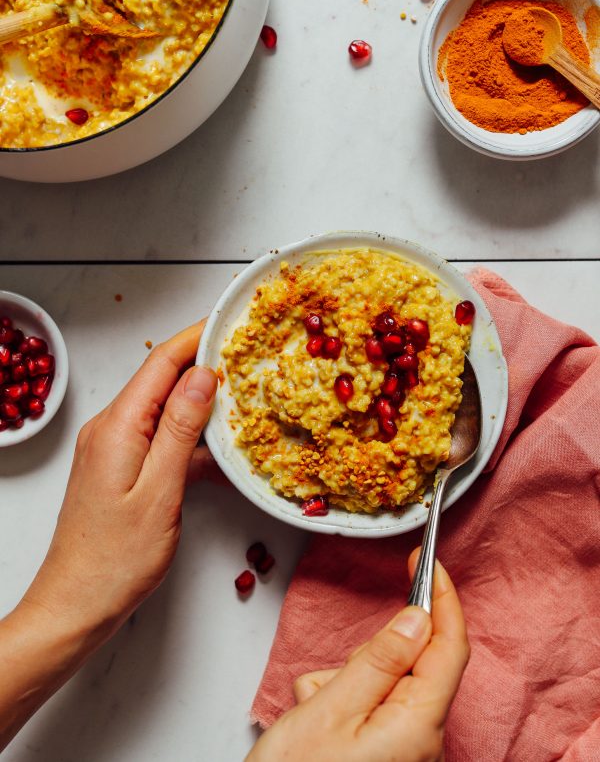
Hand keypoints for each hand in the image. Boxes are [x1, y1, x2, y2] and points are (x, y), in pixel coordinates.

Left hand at [0, 322, 217, 750]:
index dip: (198, 339)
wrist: (76, 606)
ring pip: (162, 409)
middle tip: (248, 359)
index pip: (162, 364)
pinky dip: (188, 437)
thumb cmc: (115, 560)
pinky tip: (217, 447)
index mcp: (117, 427)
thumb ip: (180, 429)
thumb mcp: (159, 491)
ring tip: (242, 397)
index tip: (232, 325)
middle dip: (204, 365)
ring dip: (200, 402)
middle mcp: (109, 429)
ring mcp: (112, 448)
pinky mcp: (120, 469)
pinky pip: (158, 437)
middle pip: (161, 380)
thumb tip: (202, 377)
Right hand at [248, 552, 468, 761]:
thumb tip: (418, 618)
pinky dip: (341, 700)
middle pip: (412, 664)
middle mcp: (422, 741)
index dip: (443, 599)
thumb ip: (379, 659)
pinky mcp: (384, 756)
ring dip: (347, 680)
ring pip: (384, 683)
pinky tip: (313, 722)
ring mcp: (404, 751)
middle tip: (331, 676)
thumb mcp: (331, 708)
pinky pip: (372, 707)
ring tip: (311, 712)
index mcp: (419, 725)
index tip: (428, 564)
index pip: (450, 647)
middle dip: (369, 654)